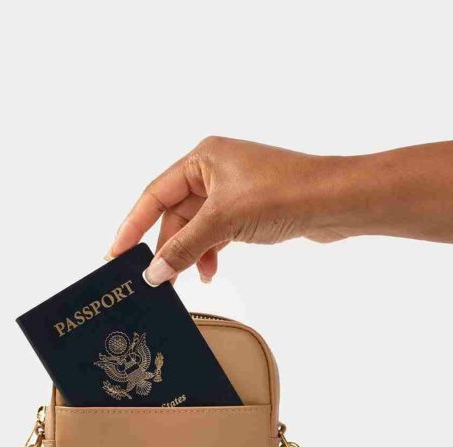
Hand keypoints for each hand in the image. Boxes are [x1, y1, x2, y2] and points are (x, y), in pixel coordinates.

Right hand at [109, 137, 353, 284]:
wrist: (336, 201)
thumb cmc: (286, 193)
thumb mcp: (224, 221)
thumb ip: (185, 247)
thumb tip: (154, 272)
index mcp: (203, 159)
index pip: (154, 195)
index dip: (133, 225)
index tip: (116, 253)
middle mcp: (214, 171)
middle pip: (175, 215)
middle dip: (166, 248)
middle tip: (153, 279)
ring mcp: (232, 192)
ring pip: (196, 228)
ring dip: (189, 255)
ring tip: (184, 280)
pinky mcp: (248, 211)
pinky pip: (216, 235)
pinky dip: (210, 254)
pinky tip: (211, 272)